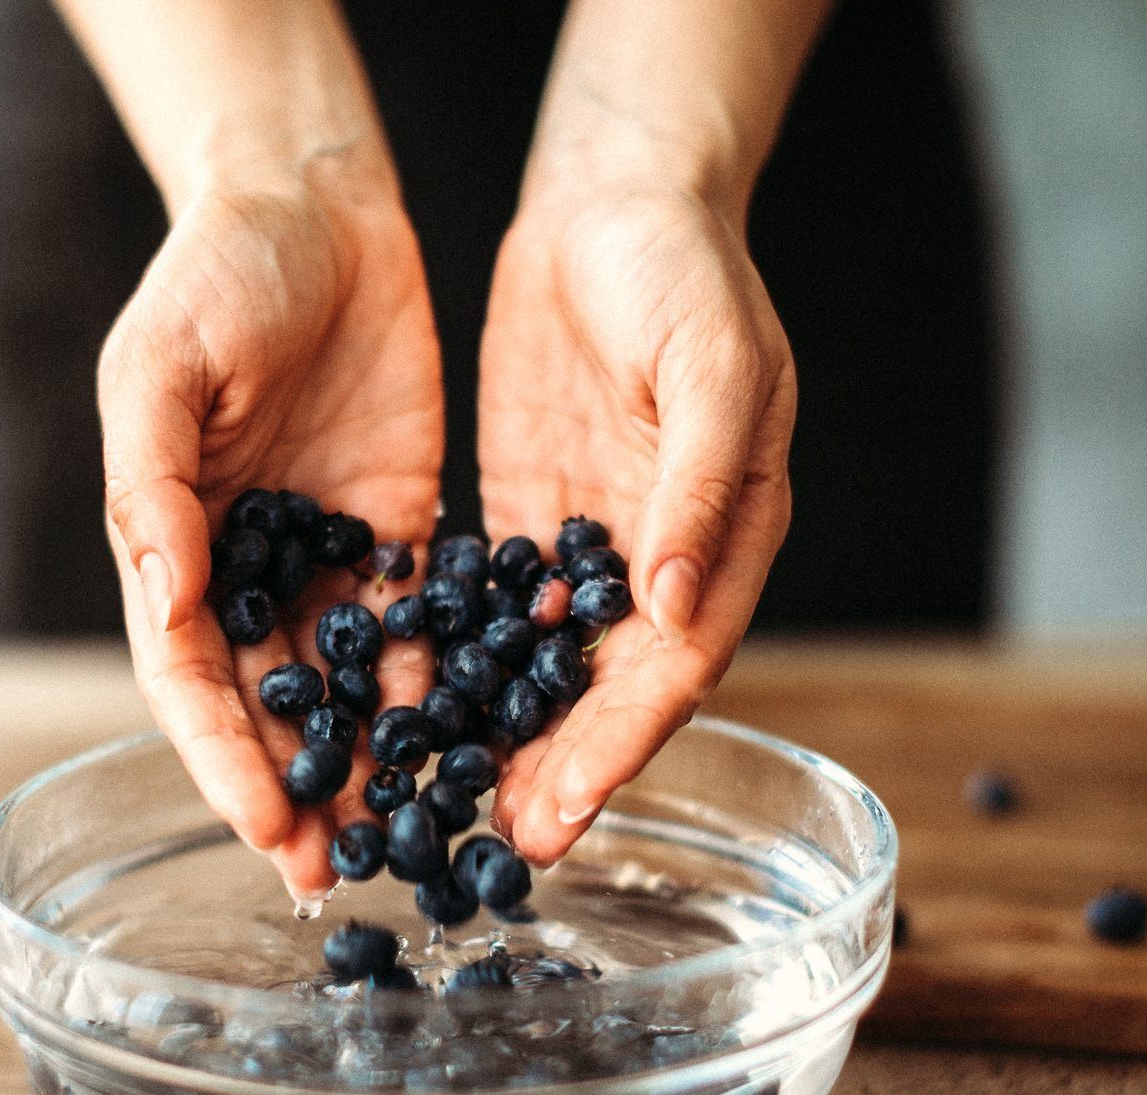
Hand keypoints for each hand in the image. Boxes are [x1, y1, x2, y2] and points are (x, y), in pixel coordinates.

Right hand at [99, 177, 442, 896]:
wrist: (316, 200)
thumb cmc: (216, 270)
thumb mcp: (158, 364)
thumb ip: (152, 485)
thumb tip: (165, 603)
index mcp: (169, 542)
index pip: (187, 678)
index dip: (222, 759)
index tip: (267, 827)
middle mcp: (244, 571)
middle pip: (266, 707)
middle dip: (295, 791)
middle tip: (335, 873)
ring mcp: (322, 559)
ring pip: (343, 688)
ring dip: (366, 765)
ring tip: (402, 836)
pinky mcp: (396, 533)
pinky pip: (415, 628)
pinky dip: (433, 689)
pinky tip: (462, 747)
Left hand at [479, 183, 795, 863]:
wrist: (613, 197)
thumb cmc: (684, 267)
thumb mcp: (711, 364)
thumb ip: (698, 488)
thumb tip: (672, 604)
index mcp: (729, 534)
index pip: (674, 666)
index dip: (621, 744)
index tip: (567, 808)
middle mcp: (665, 561)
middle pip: (611, 691)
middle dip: (559, 770)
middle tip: (495, 844)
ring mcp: (595, 548)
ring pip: (551, 670)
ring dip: (509, 740)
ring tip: (450, 806)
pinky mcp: (533, 523)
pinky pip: (496, 614)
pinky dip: (466, 670)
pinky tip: (417, 717)